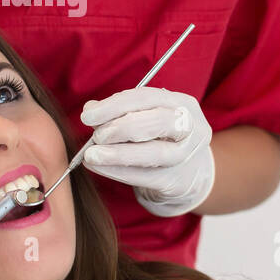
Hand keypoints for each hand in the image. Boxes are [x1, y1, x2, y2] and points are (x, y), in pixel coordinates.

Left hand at [80, 87, 214, 217]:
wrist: (191, 177)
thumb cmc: (163, 140)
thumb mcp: (148, 119)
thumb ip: (120, 112)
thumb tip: (90, 110)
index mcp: (183, 104)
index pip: (148, 98)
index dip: (114, 105)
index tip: (87, 115)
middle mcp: (191, 128)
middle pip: (159, 121)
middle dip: (122, 127)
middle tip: (97, 135)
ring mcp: (187, 157)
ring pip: (153, 153)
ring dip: (117, 153)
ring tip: (92, 155)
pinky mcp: (178, 182)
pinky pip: (145, 177)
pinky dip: (118, 171)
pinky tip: (99, 167)